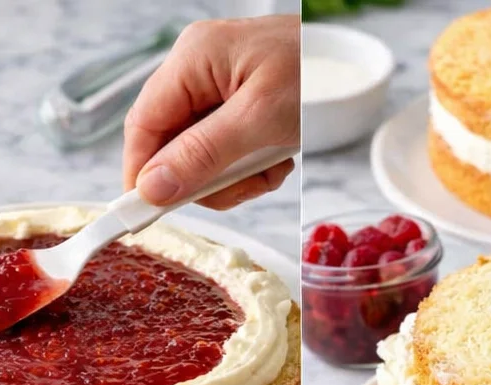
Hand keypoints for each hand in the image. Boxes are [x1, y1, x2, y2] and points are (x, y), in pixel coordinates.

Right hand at [124, 16, 298, 208]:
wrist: (349, 64)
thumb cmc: (312, 74)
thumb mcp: (259, 120)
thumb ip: (203, 155)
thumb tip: (153, 188)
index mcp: (192, 61)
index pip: (143, 126)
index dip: (141, 175)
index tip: (145, 216)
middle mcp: (197, 72)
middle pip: (172, 147)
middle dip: (206, 178)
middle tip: (242, 186)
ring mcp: (214, 90)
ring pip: (200, 158)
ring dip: (235, 177)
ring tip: (269, 166)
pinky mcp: (234, 108)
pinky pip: (225, 154)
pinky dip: (250, 168)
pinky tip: (276, 158)